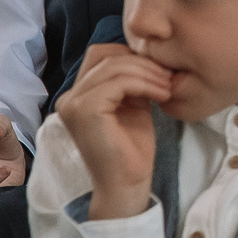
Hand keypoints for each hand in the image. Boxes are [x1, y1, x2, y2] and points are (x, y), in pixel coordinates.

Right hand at [55, 44, 172, 220]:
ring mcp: (73, 104)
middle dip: (142, 62)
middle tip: (168, 76)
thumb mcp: (132, 104)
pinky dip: (145, 84)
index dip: (131, 55)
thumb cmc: (131, 148)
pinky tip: (161, 96)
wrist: (127, 183)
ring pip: (115, 67)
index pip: (101, 54)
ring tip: (167, 86)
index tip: (159, 71)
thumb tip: (148, 55)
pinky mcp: (85, 111)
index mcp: (77, 95)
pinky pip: (118, 82)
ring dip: (148, 73)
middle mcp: (69, 97)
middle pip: (106, 56)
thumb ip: (131, 81)